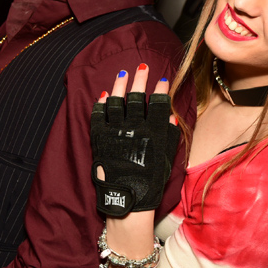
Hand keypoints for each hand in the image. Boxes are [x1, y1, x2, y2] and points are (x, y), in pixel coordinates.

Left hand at [91, 64, 180, 216]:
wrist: (128, 200)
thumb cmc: (151, 182)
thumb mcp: (165, 157)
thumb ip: (168, 134)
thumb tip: (168, 114)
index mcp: (152, 132)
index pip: (157, 103)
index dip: (160, 90)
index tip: (162, 79)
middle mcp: (134, 128)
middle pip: (136, 97)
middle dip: (140, 79)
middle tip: (142, 67)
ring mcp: (115, 131)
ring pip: (116, 101)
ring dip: (119, 85)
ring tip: (122, 74)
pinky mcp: (100, 138)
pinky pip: (99, 116)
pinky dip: (101, 104)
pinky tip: (104, 95)